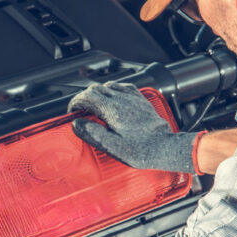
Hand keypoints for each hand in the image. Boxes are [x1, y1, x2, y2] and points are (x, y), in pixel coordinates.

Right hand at [67, 81, 199, 172]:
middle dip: (85, 97)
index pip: (86, 96)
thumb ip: (92, 133)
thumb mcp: (111, 146)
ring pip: (109, 86)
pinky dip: (114, 91)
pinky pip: (124, 87)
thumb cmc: (140, 150)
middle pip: (96, 88)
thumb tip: (77, 124)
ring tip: (95, 106)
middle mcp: (121, 99)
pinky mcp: (140, 100)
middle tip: (81, 110)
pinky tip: (114, 99)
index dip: (75, 103)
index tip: (73, 112)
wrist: (163, 147)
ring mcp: (132, 98)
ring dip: (98, 93)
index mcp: (112, 109)